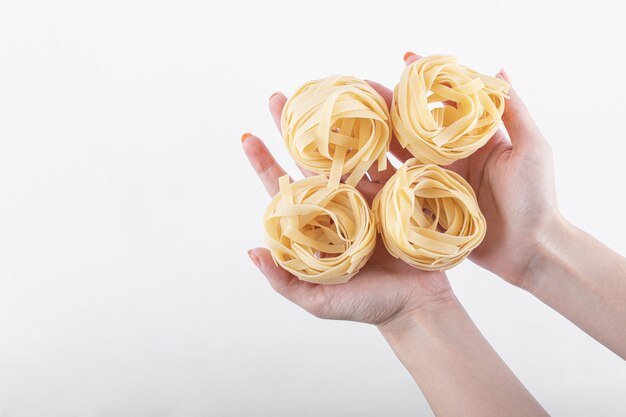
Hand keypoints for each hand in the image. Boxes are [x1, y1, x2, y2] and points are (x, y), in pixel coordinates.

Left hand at [242, 92, 452, 325]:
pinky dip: (380, 138)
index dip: (265, 162)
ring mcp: (368, 197)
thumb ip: (285, 279)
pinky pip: (387, 162)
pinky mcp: (398, 195)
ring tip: (324, 93)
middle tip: (278, 97)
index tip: (247, 135)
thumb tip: (252, 252)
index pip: (283, 187)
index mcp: (316, 224)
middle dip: (293, 130)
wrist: (416, 308)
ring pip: (348, 153)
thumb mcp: (318, 300)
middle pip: (310, 161)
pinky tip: (371, 111)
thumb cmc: (366, 306)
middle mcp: (338, 205)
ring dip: (336, 124)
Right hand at [375, 53, 561, 287]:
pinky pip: (400, 193)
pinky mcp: (428, 209)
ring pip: (401, 159)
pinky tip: (357, 175)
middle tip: (361, 92)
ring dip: (376, 143)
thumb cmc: (536, 198)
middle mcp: (451, 158)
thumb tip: (499, 70)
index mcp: (473, 140)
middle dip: (388, 109)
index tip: (405, 60)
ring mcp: (437, 184)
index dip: (425, 84)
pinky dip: (378, 186)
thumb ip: (513, 111)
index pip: (443, 104)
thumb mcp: (531, 148)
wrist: (530, 250)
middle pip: (414, 129)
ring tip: (348, 129)